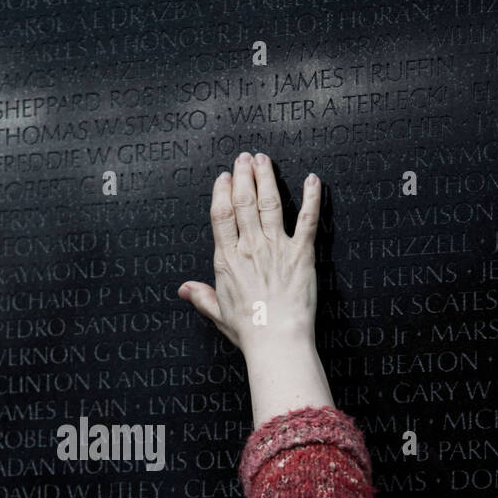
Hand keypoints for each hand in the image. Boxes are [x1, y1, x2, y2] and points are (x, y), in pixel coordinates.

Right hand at [178, 152, 320, 353]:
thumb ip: (201, 297)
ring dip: (267, 178)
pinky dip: (311, 198)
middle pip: (244, 202)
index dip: (222, 191)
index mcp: (228, 259)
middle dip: (244, 175)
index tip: (224, 176)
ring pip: (270, 203)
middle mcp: (250, 247)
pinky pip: (308, 220)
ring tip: (264, 160)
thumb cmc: (249, 331)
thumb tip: (184, 290)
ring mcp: (277, 247)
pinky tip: (313, 180)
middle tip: (245, 157)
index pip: (221, 215)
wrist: (276, 339)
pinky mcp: (302, 253)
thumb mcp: (218, 313)